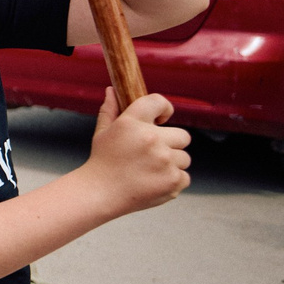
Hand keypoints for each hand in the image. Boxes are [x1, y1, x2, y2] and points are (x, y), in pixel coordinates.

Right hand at [83, 87, 191, 212]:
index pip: (159, 102)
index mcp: (133, 122)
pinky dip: (172, 181)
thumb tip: (112, 90)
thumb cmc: (101, 162)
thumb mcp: (102, 132)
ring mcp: (165, 161)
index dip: (164, 109)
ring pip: (184, 158)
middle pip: (183, 135)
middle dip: (171, 143)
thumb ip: (110, 109)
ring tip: (150, 170)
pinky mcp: (173, 180)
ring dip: (172, 163)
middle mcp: (152, 139)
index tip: (162, 118)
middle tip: (153, 153)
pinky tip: (153, 182)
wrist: (99, 194)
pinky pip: (184, 176)